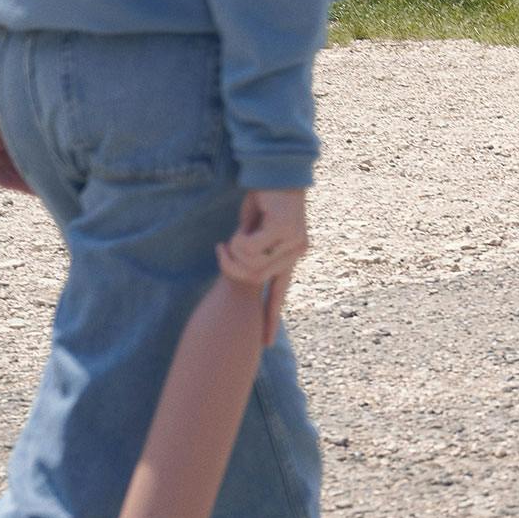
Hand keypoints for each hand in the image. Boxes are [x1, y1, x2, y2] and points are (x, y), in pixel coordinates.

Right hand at [217, 190, 309, 340]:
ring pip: (249, 265)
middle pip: (253, 280)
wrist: (277, 173)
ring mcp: (294, 242)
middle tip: (221, 249)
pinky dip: (239, 238)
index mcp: (291, 255)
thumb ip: (248, 252)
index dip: (270, 319)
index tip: (263, 344)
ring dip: (234, 249)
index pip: (280, 293)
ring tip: (238, 232)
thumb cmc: (265, 200)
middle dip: (230, 268)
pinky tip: (248, 222)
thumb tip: (237, 271)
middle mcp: (297, 252)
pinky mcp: (285, 230)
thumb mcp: (253, 230)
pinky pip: (248, 248)